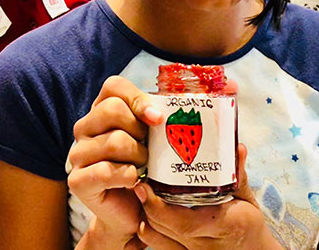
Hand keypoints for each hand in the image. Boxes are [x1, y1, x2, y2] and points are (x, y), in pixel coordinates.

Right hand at [68, 76, 162, 248]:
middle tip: (148, 148)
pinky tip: (134, 182)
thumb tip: (163, 111)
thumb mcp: (151, 137)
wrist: (133, 212)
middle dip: (140, 131)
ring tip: (143, 167)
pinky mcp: (77, 180)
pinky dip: (128, 177)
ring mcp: (77, 154)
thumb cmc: (145, 168)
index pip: (113, 86)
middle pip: (112, 110)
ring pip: (114, 141)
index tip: (157, 118)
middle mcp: (84, 128)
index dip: (137, 98)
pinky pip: (106, 171)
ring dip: (138, 157)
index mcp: (101, 110)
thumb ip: (154, 117)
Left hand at [134, 144, 283, 249]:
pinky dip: (150, 231)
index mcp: (220, 224)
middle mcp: (203, 244)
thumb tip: (236, 146)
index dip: (156, 205)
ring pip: (155, 238)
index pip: (182, 221)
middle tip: (139, 184)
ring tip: (142, 196)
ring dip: (146, 217)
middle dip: (146, 205)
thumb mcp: (246, 200)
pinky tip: (148, 214)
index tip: (144, 185)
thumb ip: (238, 174)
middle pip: (162, 227)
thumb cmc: (248, 227)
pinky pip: (158, 246)